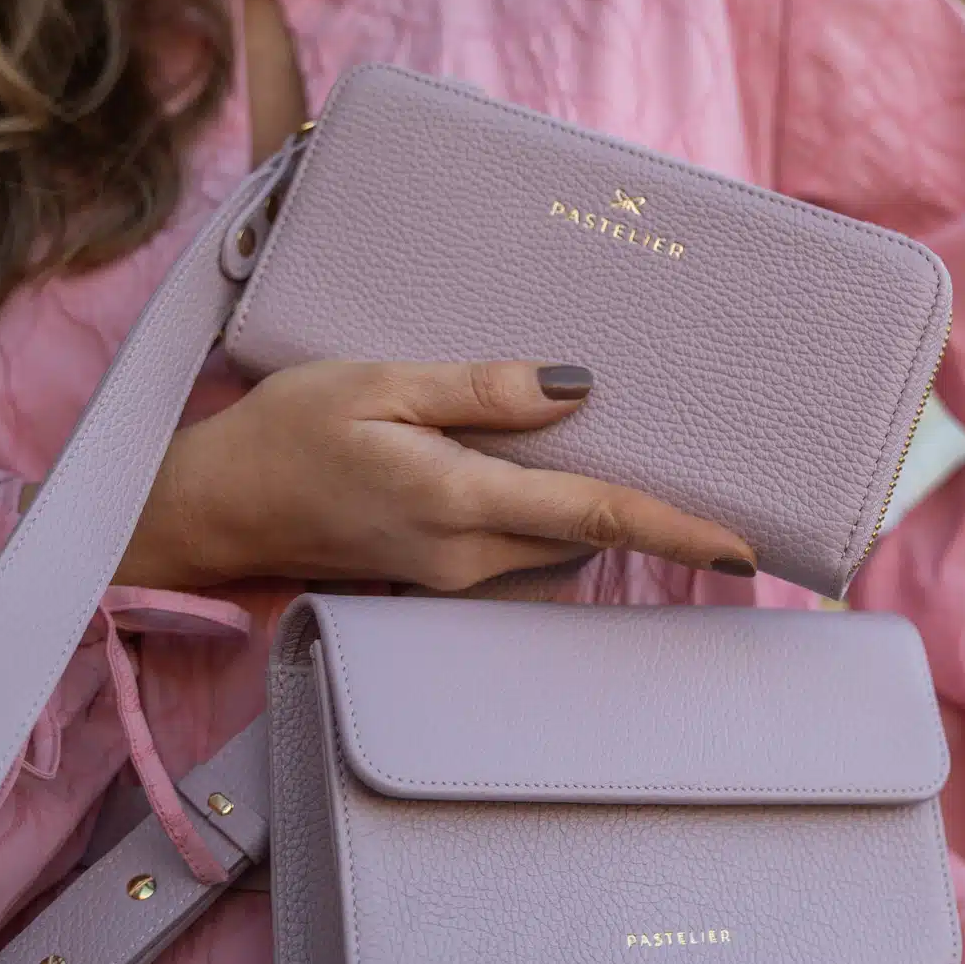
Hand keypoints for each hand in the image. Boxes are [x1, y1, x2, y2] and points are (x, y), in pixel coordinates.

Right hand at [116, 359, 757, 593]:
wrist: (219, 506)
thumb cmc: (290, 431)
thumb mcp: (382, 383)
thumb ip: (483, 390)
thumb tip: (579, 386)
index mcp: (458, 502)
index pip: (595, 516)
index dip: (678, 531)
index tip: (744, 546)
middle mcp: (468, 556)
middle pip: (593, 535)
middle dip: (656, 513)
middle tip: (711, 464)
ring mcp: (457, 578)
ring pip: (564, 548)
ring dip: (606, 515)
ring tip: (641, 455)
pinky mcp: (444, 580)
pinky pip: (529, 554)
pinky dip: (561, 522)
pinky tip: (560, 475)